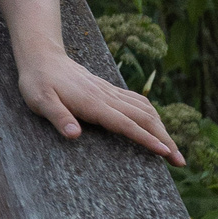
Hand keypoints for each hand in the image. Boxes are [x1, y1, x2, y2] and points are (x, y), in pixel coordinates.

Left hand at [16, 49, 184, 162]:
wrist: (42, 57)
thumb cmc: (37, 82)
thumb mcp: (40, 102)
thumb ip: (58, 117)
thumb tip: (74, 135)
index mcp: (93, 104)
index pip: (127, 124)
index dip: (147, 140)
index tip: (166, 154)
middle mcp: (107, 97)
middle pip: (145, 118)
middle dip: (165, 139)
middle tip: (180, 161)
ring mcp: (109, 92)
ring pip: (145, 109)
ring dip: (162, 128)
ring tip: (173, 149)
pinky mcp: (108, 90)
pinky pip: (137, 102)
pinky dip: (152, 115)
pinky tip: (156, 124)